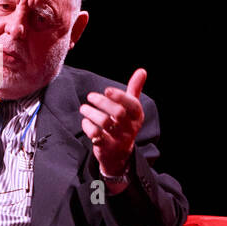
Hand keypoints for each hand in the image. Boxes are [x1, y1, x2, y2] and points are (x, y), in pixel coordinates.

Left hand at [80, 67, 146, 181]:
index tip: (106, 90)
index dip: (120, 96)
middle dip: (102, 102)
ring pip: (104, 123)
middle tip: (90, 96)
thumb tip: (142, 70)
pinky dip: (87, 126)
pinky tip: (85, 122)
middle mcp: (130, 128)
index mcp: (136, 116)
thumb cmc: (124, 124)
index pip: (132, 105)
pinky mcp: (106, 147)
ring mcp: (118, 139)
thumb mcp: (132, 108)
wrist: (119, 154)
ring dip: (91, 113)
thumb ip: (135, 89)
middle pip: (118, 112)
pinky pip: (95, 135)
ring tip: (84, 108)